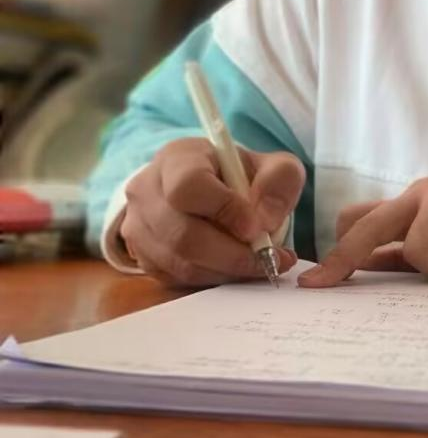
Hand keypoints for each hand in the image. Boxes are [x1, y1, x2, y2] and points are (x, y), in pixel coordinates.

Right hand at [121, 137, 302, 286]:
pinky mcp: (143, 257)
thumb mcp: (273, 166)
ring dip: (227, 270)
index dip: (224, 210)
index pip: (189, 185)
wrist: (215, 191)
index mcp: (177, 158)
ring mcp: (138, 226)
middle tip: (269, 257)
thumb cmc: (242, 176)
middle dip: (232, 254)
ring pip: (180, 262)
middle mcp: (146, 190)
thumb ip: (280, 181)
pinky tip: (237, 268)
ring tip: (261, 263)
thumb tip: (265, 220)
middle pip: (182, 234)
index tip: (256, 227)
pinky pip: (177, 278)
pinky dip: (214, 279)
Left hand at [298, 174, 427, 286]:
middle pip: (370, 225)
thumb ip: (404, 253)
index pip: (359, 219)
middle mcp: (423, 194)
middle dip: (346, 257)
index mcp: (411, 205)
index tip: (315, 282)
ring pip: (421, 248)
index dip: (338, 251)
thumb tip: (360, 266)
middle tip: (322, 283)